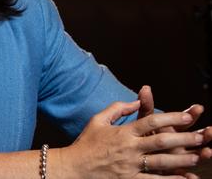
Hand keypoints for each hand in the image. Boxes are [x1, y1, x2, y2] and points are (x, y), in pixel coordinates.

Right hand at [60, 100, 203, 178]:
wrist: (73, 168)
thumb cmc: (85, 143)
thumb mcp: (97, 120)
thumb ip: (117, 109)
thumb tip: (136, 101)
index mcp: (123, 132)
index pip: (151, 120)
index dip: (171, 117)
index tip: (187, 116)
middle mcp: (129, 148)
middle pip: (161, 141)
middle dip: (183, 138)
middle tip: (202, 136)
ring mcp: (130, 166)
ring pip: (161, 162)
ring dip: (181, 159)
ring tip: (198, 156)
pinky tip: (184, 178)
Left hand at [137, 85, 211, 177]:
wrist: (134, 154)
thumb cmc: (141, 135)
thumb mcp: (144, 121)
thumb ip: (147, 107)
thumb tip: (145, 88)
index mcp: (173, 129)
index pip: (185, 119)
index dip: (192, 113)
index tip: (198, 107)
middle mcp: (179, 142)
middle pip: (195, 137)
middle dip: (203, 134)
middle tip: (210, 130)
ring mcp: (179, 157)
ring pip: (194, 155)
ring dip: (202, 154)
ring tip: (208, 152)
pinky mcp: (174, 170)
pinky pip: (182, 174)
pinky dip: (188, 176)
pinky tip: (193, 177)